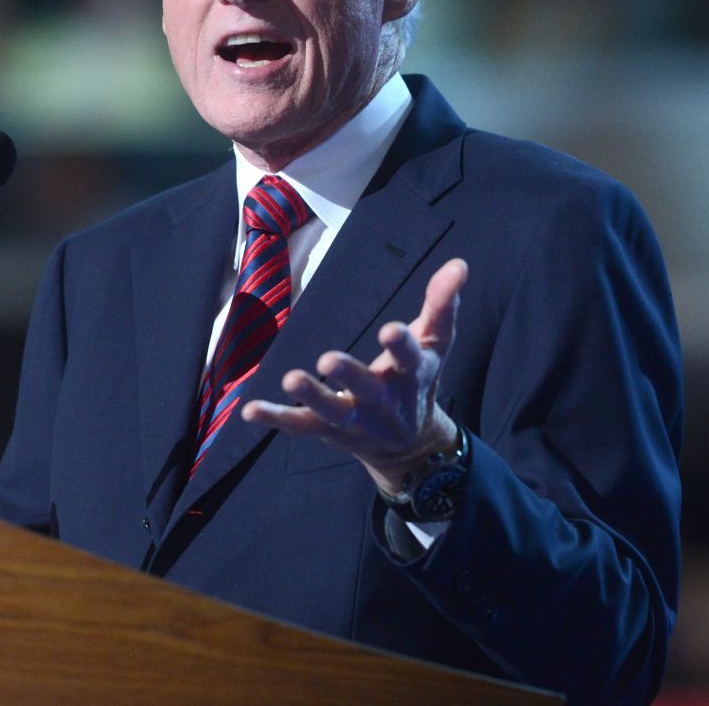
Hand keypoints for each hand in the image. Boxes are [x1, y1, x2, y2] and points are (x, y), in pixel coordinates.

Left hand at [242, 257, 466, 493]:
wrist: (408, 445)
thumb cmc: (417, 380)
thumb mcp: (435, 343)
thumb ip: (442, 303)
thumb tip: (459, 264)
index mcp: (412, 374)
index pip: (409, 358)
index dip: (401, 345)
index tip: (390, 330)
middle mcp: (384, 401)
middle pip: (367, 389)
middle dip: (350, 376)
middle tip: (329, 360)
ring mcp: (354, 418)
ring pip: (332, 410)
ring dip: (312, 395)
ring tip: (290, 379)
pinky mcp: (328, 430)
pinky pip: (300, 425)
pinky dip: (276, 417)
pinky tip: (250, 409)